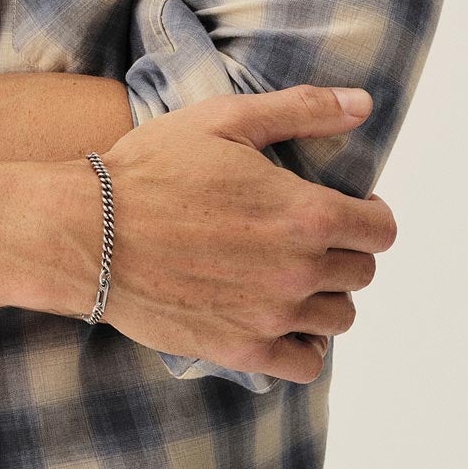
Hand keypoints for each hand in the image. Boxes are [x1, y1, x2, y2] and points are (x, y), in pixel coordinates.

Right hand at [90, 86, 393, 384]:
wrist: (87, 233)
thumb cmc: (151, 169)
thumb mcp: (225, 119)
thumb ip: (303, 110)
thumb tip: (364, 104)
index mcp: (305, 212)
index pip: (380, 229)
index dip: (369, 214)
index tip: (348, 209)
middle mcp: (299, 269)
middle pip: (362, 273)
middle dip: (343, 251)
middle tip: (307, 238)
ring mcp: (271, 315)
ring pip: (339, 318)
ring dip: (325, 296)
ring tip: (291, 276)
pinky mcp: (242, 350)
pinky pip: (306, 364)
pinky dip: (305, 345)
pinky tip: (281, 320)